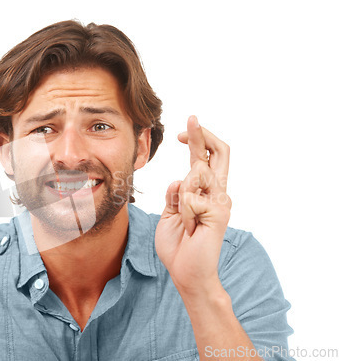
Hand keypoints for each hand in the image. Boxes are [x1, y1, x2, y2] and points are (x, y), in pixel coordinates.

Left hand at [155, 115, 231, 298]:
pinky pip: (189, 197)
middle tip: (191, 118)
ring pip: (196, 173)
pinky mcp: (219, 212)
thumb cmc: (178, 246)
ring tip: (186, 222)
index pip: (205, 159)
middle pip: (218, 154)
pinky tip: (190, 229)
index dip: (197, 142)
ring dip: (181, 196)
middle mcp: (217, 193)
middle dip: (202, 135)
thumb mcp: (170, 214)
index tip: (181, 133)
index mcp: (205, 192)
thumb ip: (174, 195)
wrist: (186, 273)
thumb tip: (177, 179)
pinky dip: (181, 213)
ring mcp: (220, 202)